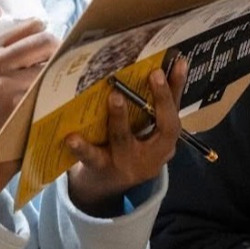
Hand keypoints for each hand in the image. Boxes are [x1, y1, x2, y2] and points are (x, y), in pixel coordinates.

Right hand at [0, 18, 59, 206]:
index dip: (49, 35)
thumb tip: (47, 25)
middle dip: (61, 51)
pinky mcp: (16, 103)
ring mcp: (2, 82)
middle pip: (45, 40)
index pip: (31, 26)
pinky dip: (62, 92)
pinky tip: (63, 99)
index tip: (58, 46)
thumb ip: (13, 50)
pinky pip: (52, 88)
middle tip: (68, 65)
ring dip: (64, 73)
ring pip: (52, 64)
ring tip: (65, 84)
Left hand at [64, 57, 188, 216]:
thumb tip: (170, 61)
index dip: (178, 89)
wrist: (106, 187)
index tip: (178, 62)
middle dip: (161, 100)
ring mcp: (127, 163)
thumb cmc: (130, 149)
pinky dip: (82, 147)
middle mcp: (152, 154)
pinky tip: (71, 137)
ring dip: (120, 117)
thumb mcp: (148, 133)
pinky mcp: (101, 168)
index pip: (176, 112)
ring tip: (115, 97)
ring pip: (124, 139)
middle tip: (154, 73)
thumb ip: (157, 106)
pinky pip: (92, 157)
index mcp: (165, 142)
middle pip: (163, 128)